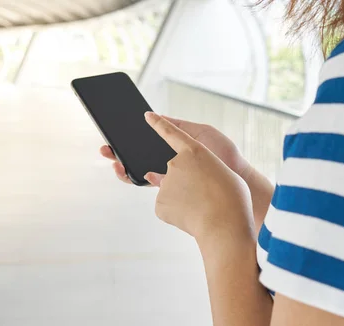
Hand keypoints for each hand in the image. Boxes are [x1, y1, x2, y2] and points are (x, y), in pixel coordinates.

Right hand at [100, 116, 248, 184]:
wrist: (237, 177)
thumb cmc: (224, 154)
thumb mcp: (201, 132)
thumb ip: (178, 126)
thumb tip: (155, 116)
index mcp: (174, 146)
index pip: (147, 140)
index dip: (130, 136)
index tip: (114, 129)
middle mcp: (169, 162)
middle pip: (137, 157)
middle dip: (118, 153)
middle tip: (105, 148)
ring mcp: (170, 177)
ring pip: (139, 172)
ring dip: (123, 167)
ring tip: (115, 161)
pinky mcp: (173, 191)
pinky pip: (150, 185)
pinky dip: (136, 180)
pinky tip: (130, 172)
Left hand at [143, 112, 254, 247]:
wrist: (226, 224)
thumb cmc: (233, 198)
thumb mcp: (222, 175)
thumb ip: (200, 169)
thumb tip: (179, 173)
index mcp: (195, 151)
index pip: (171, 132)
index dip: (159, 123)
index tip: (148, 115)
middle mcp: (175, 164)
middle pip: (175, 170)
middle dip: (186, 182)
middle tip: (205, 195)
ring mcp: (166, 183)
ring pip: (172, 190)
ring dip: (184, 198)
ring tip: (203, 207)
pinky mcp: (160, 202)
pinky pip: (168, 206)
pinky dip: (178, 212)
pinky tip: (193, 216)